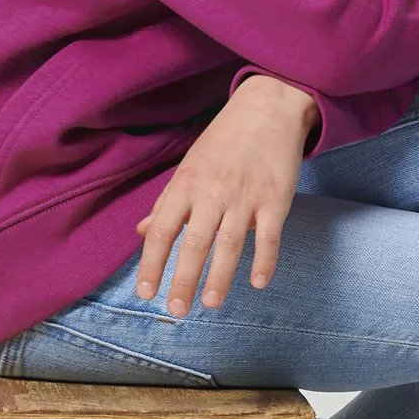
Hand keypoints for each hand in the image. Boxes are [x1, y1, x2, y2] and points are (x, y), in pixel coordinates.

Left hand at [132, 76, 318, 315]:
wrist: (268, 108)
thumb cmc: (224, 140)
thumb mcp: (189, 166)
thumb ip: (168, 202)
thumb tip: (143, 231)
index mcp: (186, 184)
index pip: (162, 230)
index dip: (151, 264)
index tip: (145, 292)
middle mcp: (213, 192)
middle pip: (194, 242)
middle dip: (183, 279)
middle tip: (175, 310)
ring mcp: (246, 196)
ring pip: (230, 244)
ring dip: (220, 277)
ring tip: (211, 303)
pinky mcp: (276, 199)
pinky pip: (270, 236)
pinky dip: (264, 261)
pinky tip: (258, 283)